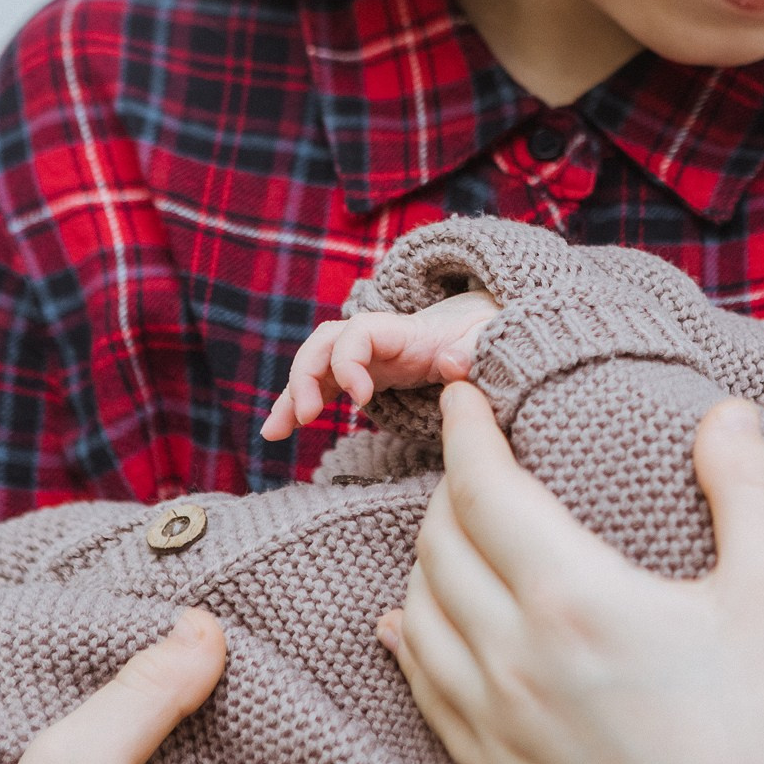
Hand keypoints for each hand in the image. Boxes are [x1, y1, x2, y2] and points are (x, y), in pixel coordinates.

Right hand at [263, 290, 499, 439]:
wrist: (479, 331)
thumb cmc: (484, 337)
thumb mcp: (490, 339)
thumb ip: (477, 350)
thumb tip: (455, 362)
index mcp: (404, 331)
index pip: (361, 332)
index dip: (350, 360)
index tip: (362, 398)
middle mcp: (376, 340)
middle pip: (324, 343)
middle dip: (307, 375)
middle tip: (307, 417)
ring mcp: (364, 358)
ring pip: (315, 367)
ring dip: (291, 396)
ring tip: (273, 432)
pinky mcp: (362, 377)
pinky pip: (322, 388)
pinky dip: (297, 406)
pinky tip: (277, 432)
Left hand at [378, 384, 763, 763]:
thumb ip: (749, 487)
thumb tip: (728, 412)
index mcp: (577, 600)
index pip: (486, 491)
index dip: (465, 432)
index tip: (460, 394)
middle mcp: (517, 661)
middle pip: (440, 546)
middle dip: (450, 487)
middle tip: (478, 457)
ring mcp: (500, 727)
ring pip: (419, 618)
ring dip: (427, 558)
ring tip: (454, 527)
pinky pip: (425, 696)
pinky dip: (409, 643)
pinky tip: (405, 625)